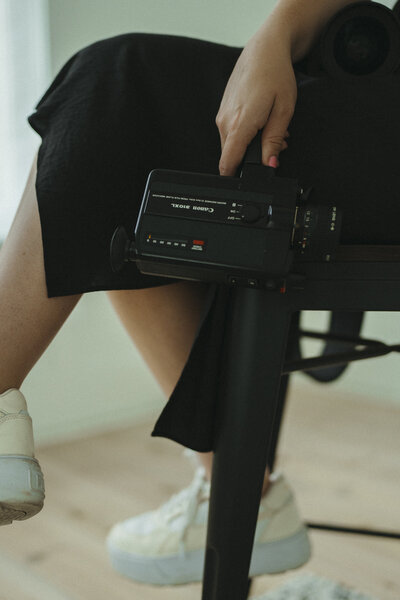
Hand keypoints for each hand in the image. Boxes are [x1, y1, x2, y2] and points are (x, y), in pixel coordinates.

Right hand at [216, 23, 296, 175]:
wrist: (265, 49)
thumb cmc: (276, 75)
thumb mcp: (284, 111)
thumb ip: (274, 141)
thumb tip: (269, 164)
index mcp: (239, 125)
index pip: (228, 164)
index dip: (239, 176)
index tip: (254, 177)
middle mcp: (225, 122)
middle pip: (232, 157)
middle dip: (253, 158)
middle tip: (276, 145)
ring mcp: (222, 116)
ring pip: (232, 145)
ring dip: (251, 145)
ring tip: (271, 128)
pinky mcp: (223, 111)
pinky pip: (231, 132)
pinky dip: (246, 133)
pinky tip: (261, 121)